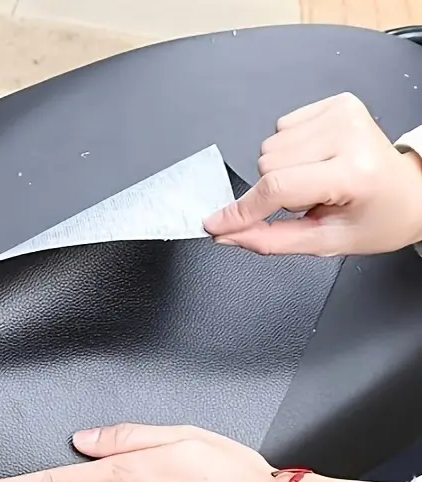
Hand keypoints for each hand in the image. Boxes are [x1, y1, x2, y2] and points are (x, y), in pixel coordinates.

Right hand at [204, 92, 421, 255]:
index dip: (241, 210)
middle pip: (267, 166)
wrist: (409, 193)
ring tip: (315, 181)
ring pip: (269, 147)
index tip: (216, 223)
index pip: (277, 188)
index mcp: (353, 173)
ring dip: (283, 171)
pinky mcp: (337, 102)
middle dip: (275, 191)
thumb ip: (270, 239)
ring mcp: (343, 113)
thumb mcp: (324, 242)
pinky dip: (290, 151)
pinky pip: (281, 129)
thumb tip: (228, 233)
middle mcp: (349, 134)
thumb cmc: (376, 218)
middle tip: (309, 201)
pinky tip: (316, 162)